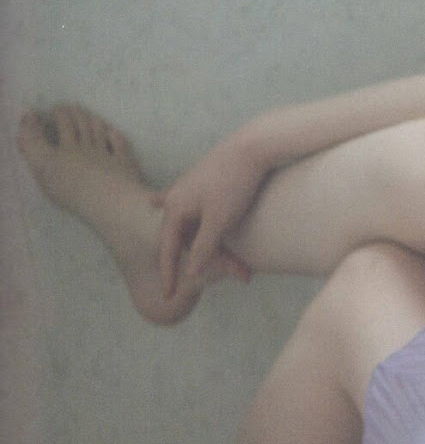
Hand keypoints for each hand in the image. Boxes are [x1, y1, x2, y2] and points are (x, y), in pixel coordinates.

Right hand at [155, 136, 266, 297]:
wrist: (252, 147)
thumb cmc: (234, 183)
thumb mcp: (220, 221)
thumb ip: (203, 247)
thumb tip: (191, 272)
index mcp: (175, 208)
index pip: (168, 249)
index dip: (170, 274)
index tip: (169, 296)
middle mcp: (177, 199)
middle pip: (189, 240)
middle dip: (215, 261)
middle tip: (243, 275)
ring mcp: (190, 190)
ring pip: (200, 229)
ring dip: (220, 248)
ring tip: (243, 266)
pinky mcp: (205, 185)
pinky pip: (196, 211)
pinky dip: (189, 219)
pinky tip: (152, 203)